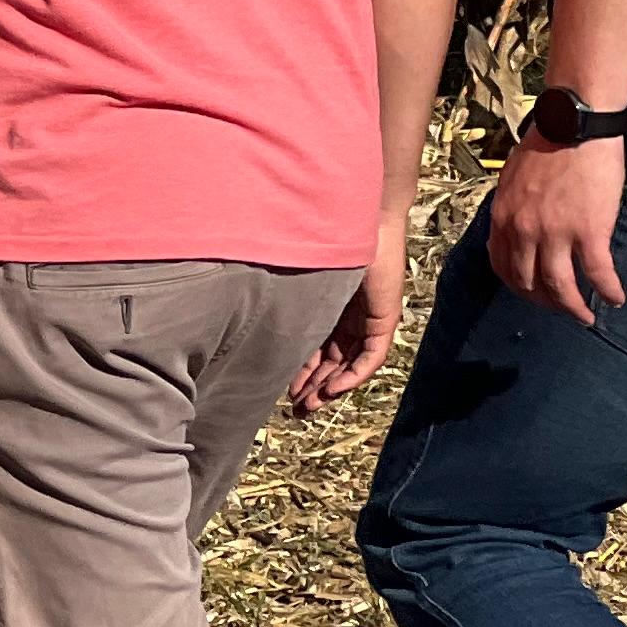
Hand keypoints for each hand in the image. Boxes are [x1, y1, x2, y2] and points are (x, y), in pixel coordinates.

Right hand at [288, 202, 408, 415]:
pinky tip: (333, 390)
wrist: (352, 217)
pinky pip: (371, 357)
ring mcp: (368, 319)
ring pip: (350, 364)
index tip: (284, 391)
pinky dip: (353, 375)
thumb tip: (241, 313)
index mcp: (328, 307)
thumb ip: (282, 303)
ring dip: (331, 387)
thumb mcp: (295, 281)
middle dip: (314, 387)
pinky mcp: (385, 318)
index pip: (316, 348)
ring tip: (310, 406)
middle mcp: (348, 316)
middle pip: (333, 362)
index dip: (301, 372)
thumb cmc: (315, 240)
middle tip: (296, 410)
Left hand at [486, 135, 626, 326]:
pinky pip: (598, 273)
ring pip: (561, 287)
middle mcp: (524, 230)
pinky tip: (616, 298)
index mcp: (503, 216)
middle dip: (545, 302)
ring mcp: (556, 233)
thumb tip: (516, 226)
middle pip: (529, 283)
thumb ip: (513, 207)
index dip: (517, 286)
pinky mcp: (589, 231)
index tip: (531, 293)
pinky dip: (608, 290)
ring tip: (586, 316)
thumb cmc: (547, 143)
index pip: (502, 265)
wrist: (575, 125)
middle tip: (560, 308)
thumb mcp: (513, 178)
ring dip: (574, 308)